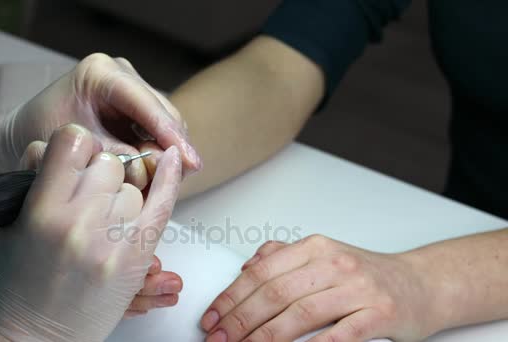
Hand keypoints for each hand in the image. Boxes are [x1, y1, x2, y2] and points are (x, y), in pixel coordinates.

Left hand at [0, 53, 200, 189]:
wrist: (22, 137)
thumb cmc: (40, 141)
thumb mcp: (80, 150)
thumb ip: (120, 156)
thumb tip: (160, 166)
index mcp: (100, 74)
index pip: (146, 104)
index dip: (169, 134)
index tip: (188, 162)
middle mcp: (120, 74)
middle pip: (164, 111)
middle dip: (175, 145)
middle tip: (183, 176)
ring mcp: (129, 87)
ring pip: (166, 120)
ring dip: (170, 149)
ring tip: (172, 177)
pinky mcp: (134, 104)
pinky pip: (158, 127)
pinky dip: (161, 149)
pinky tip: (162, 170)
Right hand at [19, 139, 182, 319]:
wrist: (37, 334)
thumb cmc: (20, 283)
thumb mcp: (10, 224)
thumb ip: (32, 178)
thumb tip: (57, 144)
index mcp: (42, 209)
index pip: (72, 141)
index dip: (74, 144)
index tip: (75, 154)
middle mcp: (79, 222)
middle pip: (108, 162)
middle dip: (99, 171)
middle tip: (87, 194)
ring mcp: (112, 240)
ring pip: (133, 185)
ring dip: (120, 194)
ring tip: (100, 220)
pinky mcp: (137, 255)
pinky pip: (162, 204)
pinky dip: (170, 179)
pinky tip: (173, 159)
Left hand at [200, 236, 437, 341]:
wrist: (421, 284)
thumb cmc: (367, 274)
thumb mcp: (323, 255)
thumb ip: (284, 256)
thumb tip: (247, 267)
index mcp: (315, 248)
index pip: (262, 272)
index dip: (231, 297)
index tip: (212, 318)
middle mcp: (335, 263)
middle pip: (276, 293)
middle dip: (240, 319)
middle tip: (220, 338)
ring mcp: (358, 288)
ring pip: (301, 313)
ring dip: (265, 336)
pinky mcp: (378, 314)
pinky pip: (339, 334)